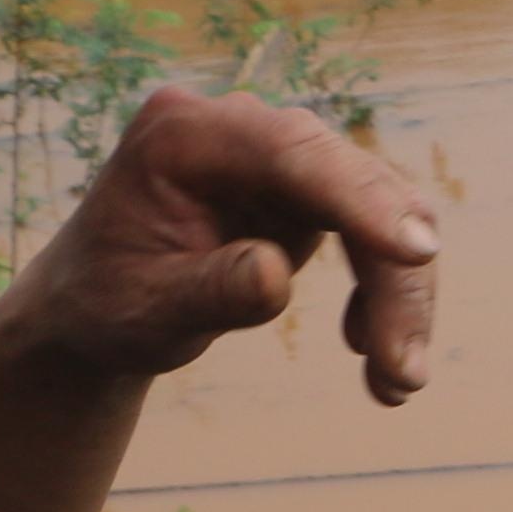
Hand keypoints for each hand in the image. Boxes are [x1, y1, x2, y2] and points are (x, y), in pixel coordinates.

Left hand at [0, 87, 441, 406]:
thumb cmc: (107, 306)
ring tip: (397, 383)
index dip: (359, 198)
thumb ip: (208, 291)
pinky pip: (375, 229)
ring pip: (382, 207)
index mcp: (183, 135)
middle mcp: (240, 128)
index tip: (418, 251)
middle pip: (352, 183)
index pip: (290, 151)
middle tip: (404, 375)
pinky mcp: (308, 190)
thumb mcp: (145, 312)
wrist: (94, 308)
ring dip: (401, 292)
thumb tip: (274, 277)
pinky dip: (385, 290)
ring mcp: (279, 157)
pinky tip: (368, 350)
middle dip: (393, 276)